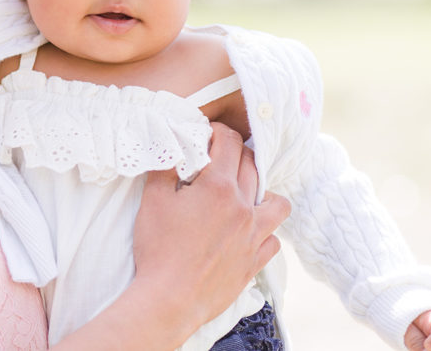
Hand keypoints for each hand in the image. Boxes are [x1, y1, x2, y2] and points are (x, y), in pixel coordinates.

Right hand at [132, 124, 289, 336]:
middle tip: (219, 157)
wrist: (170, 298)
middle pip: (253, 166)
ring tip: (246, 194)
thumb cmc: (158, 248)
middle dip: (237, 154)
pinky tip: (247, 231)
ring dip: (264, 192)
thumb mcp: (152, 200)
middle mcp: (243, 208)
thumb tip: (169, 145)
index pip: (230, 143)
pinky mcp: (254, 261)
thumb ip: (164, 167)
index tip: (208, 134)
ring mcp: (253, 236)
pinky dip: (264, 231)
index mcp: (219, 188)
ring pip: (278, 203)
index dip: (218, 132)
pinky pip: (273, 240)